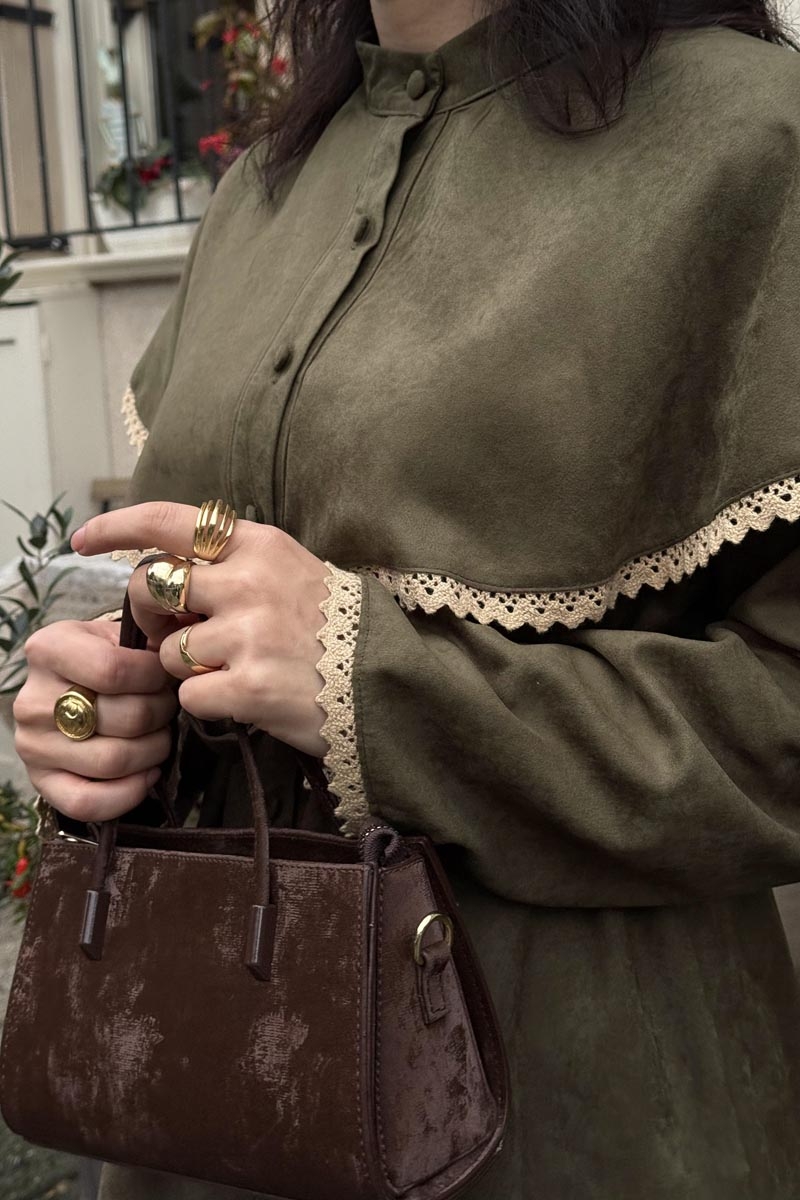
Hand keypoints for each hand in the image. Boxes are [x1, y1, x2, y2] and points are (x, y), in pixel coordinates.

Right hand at [14, 618, 176, 821]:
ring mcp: (33, 744)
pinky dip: (129, 793)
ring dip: (154, 751)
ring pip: (113, 761)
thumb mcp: (119, 635)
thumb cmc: (103, 659)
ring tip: (160, 736)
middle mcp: (33, 699)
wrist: (68, 688)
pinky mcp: (41, 781)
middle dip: (162, 715)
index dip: (154, 677)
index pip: (113, 670)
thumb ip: (152, 637)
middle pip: (123, 718)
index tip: (165, 676)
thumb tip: (189, 648)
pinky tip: (147, 774)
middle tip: (168, 708)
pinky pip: (87, 802)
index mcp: (49, 650)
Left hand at [72, 502, 332, 756]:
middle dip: (150, 616)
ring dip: (187, 670)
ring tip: (233, 672)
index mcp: (260, 545)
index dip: (118, 527)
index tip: (84, 539)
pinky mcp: (249, 686)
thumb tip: (171, 579)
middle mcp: (250, 582)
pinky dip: (206, 704)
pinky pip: (188, 696)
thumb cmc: (337, 630)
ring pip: (168, 652)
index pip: (170, 521)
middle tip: (176, 634)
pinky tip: (243, 700)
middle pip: (152, 587)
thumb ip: (236, 566)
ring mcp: (249, 634)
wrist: (386, 685)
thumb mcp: (294, 572)